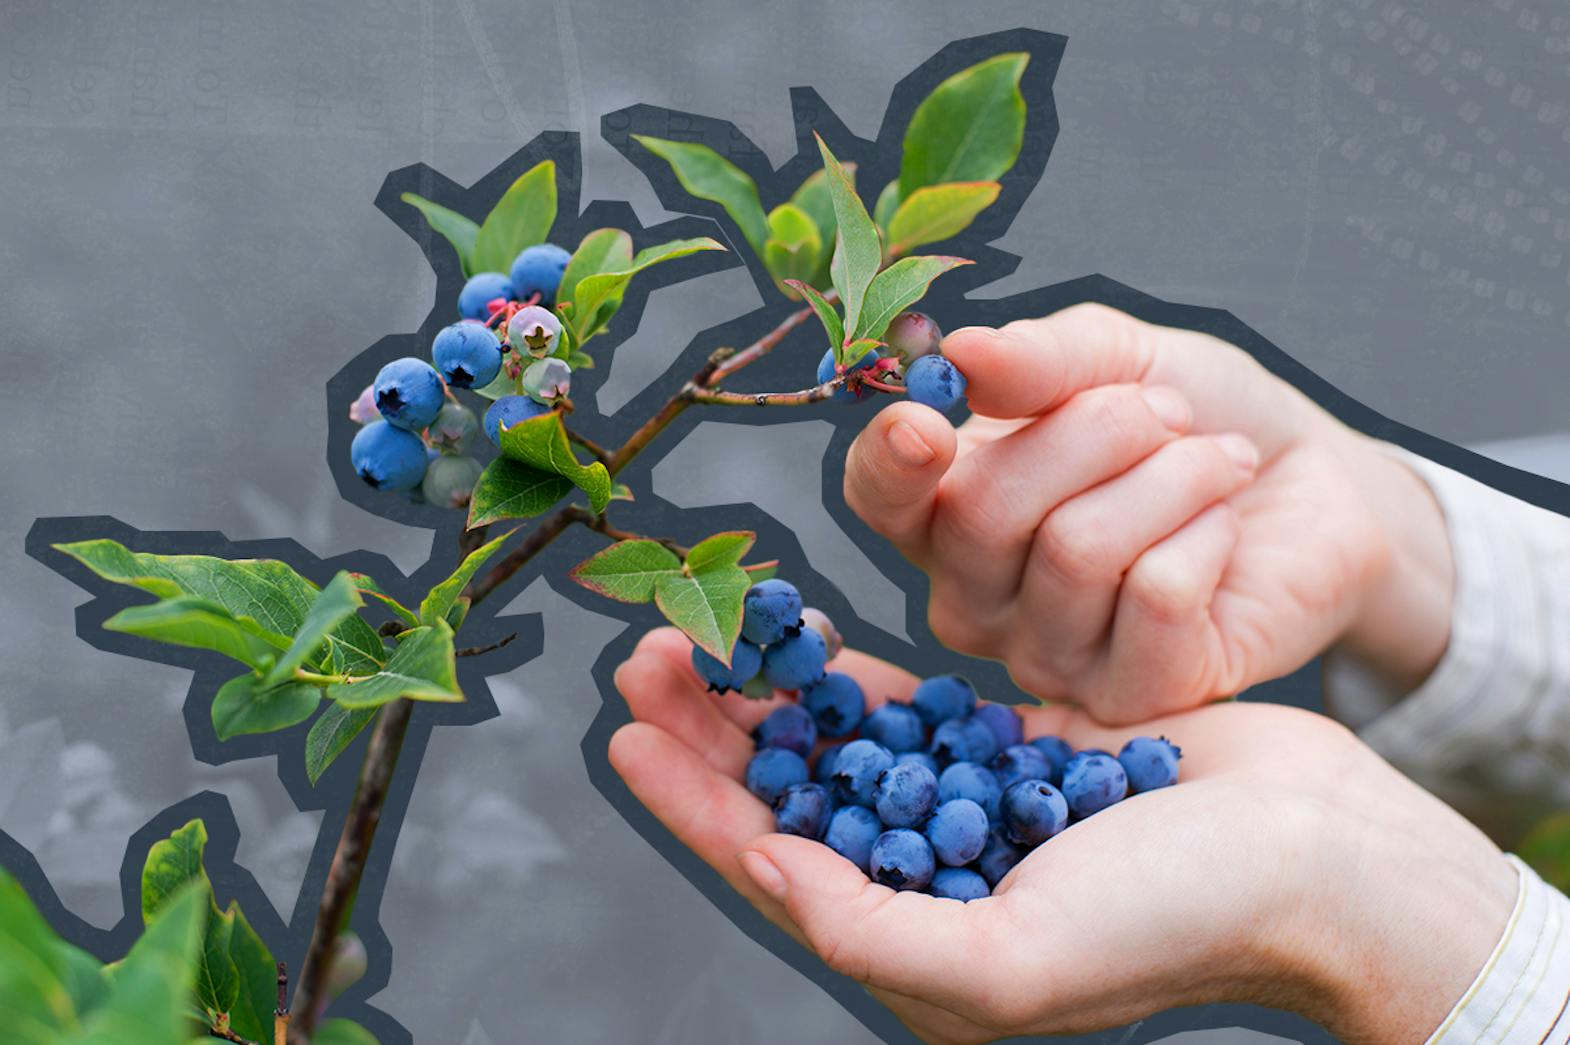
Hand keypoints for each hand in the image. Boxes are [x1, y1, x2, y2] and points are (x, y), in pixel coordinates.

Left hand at [608, 630, 1513, 1043]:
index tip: (624, 733)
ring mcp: (970, 810)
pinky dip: (851, 675)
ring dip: (768, 690)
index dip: (690, 801)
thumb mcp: (1013, 957)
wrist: (1315, 853)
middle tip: (648, 652)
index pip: (770, 866)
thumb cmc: (1179, 921)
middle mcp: (930, 880)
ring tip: (704, 630)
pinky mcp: (1014, 750)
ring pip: (837, 743)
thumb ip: (873, 930)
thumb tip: (766, 869)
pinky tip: (803, 638)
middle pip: (789, 794)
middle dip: (712, 728)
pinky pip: (910, 707)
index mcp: (918, 947)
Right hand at [846, 304, 1454, 723]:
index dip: (888, 464)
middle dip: (1095, 431)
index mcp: (947, 508)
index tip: (927, 423)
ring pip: (1076, 551)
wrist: (1314, 485)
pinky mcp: (1133, 697)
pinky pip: (1154, 596)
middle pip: (983, 512)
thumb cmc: (1195, 419)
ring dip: (1170, 476)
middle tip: (1168, 414)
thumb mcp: (1118, 358)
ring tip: (1215, 462)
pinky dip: (1206, 534)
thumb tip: (960, 353)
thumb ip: (1038, 360)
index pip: (878, 498)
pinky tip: (1224, 532)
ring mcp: (1047, 659)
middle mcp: (976, 597)